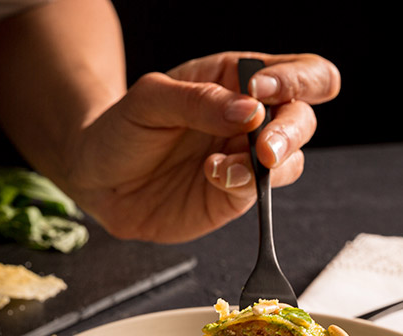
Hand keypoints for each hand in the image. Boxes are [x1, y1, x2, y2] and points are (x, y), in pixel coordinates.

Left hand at [66, 52, 339, 242]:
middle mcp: (250, 119)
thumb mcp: (150, 100)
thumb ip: (199, 101)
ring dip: (270, 163)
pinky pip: (262, 191)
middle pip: (304, 117)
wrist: (98, 179)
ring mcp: (246, 159)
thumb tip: (251, 110)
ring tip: (224, 167)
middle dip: (290, 130)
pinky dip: (245, 185)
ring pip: (292, 159)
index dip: (295, 80)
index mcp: (237, 80)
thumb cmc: (122, 129)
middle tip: (262, 146)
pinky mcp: (236, 195)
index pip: (297, 71)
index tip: (261, 92)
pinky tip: (213, 176)